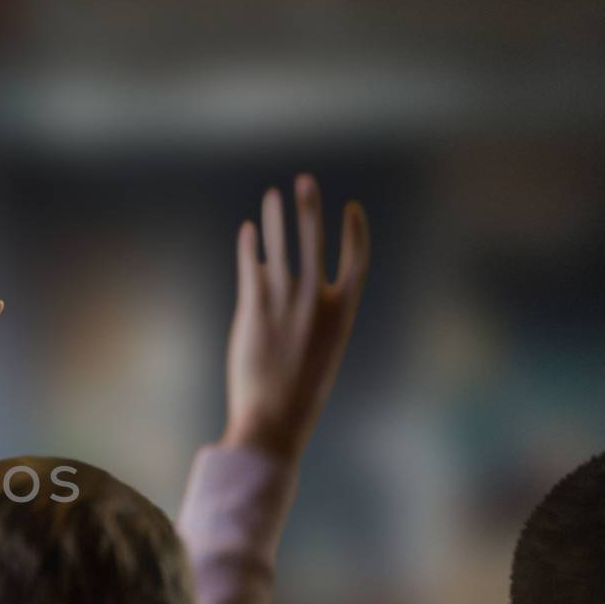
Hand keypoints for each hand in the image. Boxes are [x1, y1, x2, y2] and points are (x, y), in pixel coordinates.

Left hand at [222, 175, 369, 460]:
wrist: (273, 422)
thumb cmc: (297, 395)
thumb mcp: (321, 354)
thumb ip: (315, 319)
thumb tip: (296, 287)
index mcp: (343, 315)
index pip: (357, 261)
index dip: (355, 232)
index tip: (351, 208)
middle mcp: (317, 304)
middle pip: (316, 242)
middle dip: (310, 208)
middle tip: (305, 181)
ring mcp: (285, 304)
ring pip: (281, 247)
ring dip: (276, 218)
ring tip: (273, 194)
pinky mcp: (253, 309)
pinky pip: (251, 267)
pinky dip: (249, 246)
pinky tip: (247, 231)